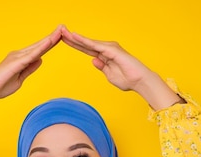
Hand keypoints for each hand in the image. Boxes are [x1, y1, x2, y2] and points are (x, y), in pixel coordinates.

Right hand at [0, 26, 62, 119]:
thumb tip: (40, 60)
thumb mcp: (21, 78)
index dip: (50, 43)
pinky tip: (49, 42)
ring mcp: (17, 57)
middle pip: (40, 45)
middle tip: (63, 27)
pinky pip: (31, 55)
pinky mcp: (15, 63)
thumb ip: (30, 69)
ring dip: (49, 39)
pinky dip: (41, 48)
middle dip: (52, 37)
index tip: (60, 37)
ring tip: (60, 31)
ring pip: (37, 47)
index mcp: (21, 59)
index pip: (39, 50)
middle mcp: (19, 55)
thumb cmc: (1, 86)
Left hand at [61, 26, 184, 109]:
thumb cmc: (128, 80)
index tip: (63, 40)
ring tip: (63, 32)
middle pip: (85, 43)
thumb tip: (94, 60)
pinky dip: (84, 41)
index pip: (86, 49)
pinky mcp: (112, 50)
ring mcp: (109, 48)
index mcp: (104, 56)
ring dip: (75, 37)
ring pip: (88, 42)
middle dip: (72, 38)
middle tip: (59, 30)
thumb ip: (102, 67)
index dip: (75, 45)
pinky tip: (75, 37)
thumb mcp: (110, 75)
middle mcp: (106, 49)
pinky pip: (94, 45)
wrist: (140, 81)